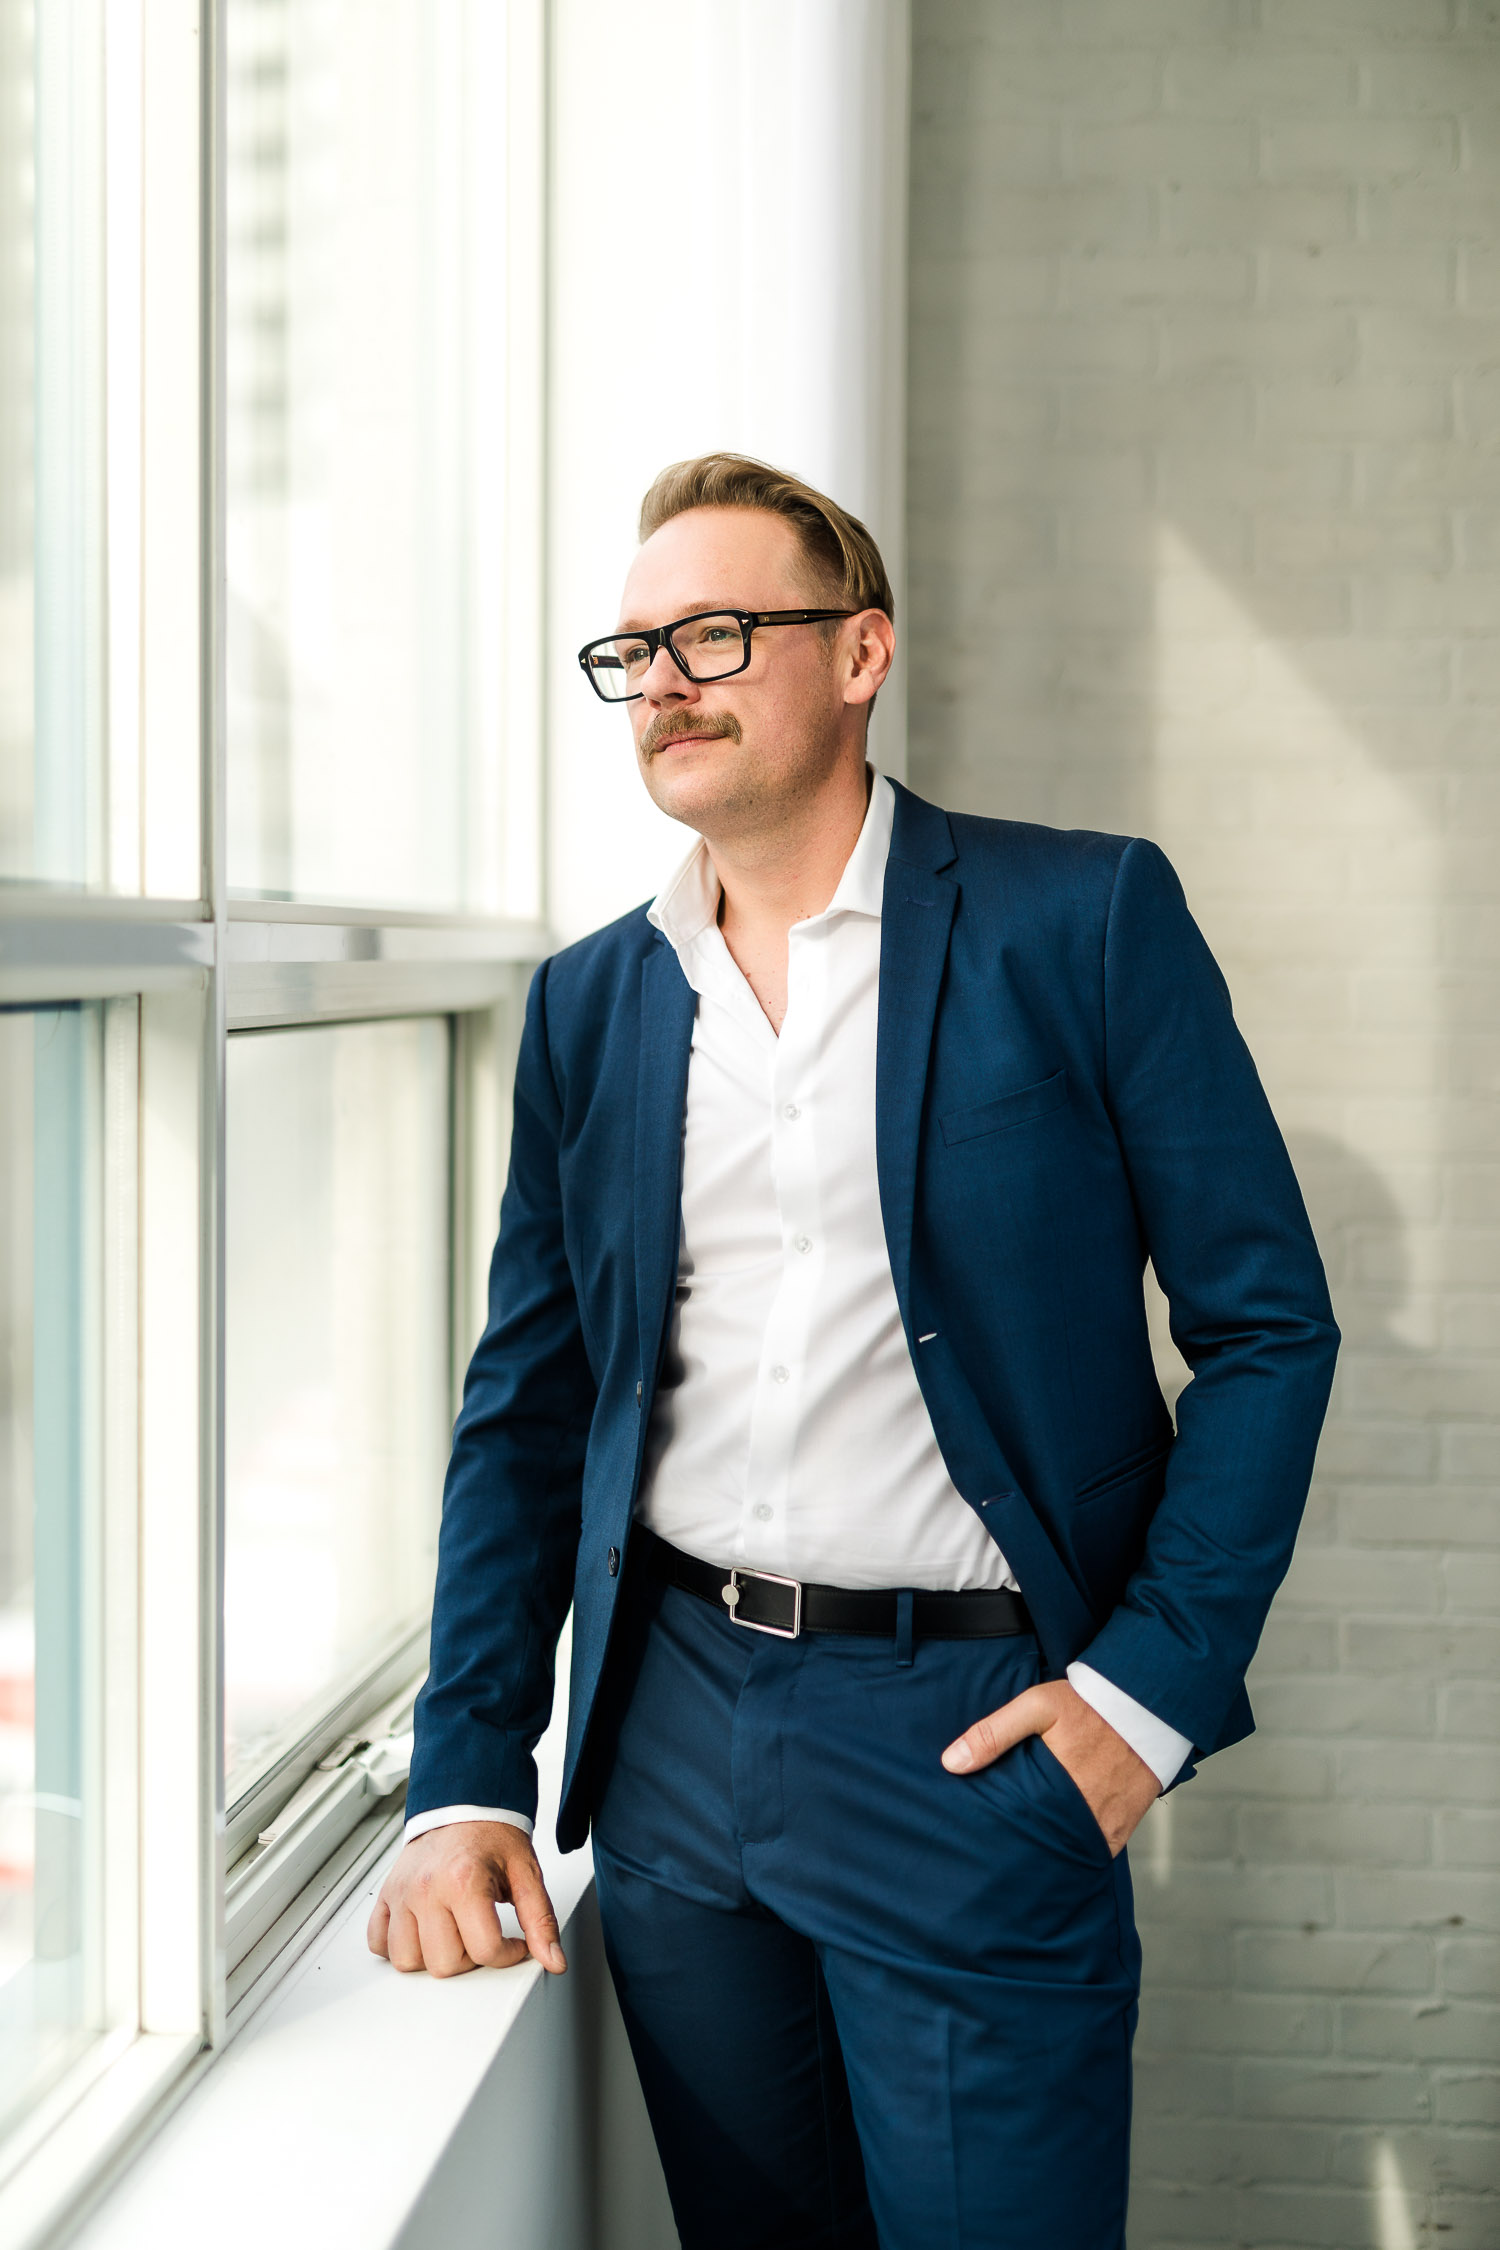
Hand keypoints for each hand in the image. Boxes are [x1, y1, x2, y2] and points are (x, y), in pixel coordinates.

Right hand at [367, 1820, 566, 1977]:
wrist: (463, 1803)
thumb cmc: (492, 1836)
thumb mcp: (526, 1874)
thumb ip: (541, 1920)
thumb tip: (553, 1960)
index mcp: (464, 1881)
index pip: (485, 1950)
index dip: (508, 1954)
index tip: (514, 1942)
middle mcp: (427, 1889)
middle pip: (444, 1964)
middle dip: (470, 1959)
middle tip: (482, 1934)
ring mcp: (401, 1893)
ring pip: (407, 1961)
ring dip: (432, 1957)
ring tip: (453, 1934)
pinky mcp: (386, 1895)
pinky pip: (378, 1942)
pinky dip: (396, 1945)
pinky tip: (422, 1931)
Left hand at [941, 1679, 1159, 1855]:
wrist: (1148, 1708)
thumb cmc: (1088, 1705)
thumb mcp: (1037, 1707)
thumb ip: (993, 1733)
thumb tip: (951, 1763)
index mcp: (1054, 1788)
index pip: (1012, 1827)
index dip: (992, 1834)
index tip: (972, 1838)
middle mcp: (1080, 1816)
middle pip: (1036, 1846)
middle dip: (1015, 1849)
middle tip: (990, 1854)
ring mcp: (1102, 1828)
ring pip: (1062, 1854)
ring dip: (1044, 1853)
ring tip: (1019, 1853)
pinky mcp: (1120, 1832)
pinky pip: (1089, 1853)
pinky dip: (1072, 1853)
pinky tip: (1053, 1849)